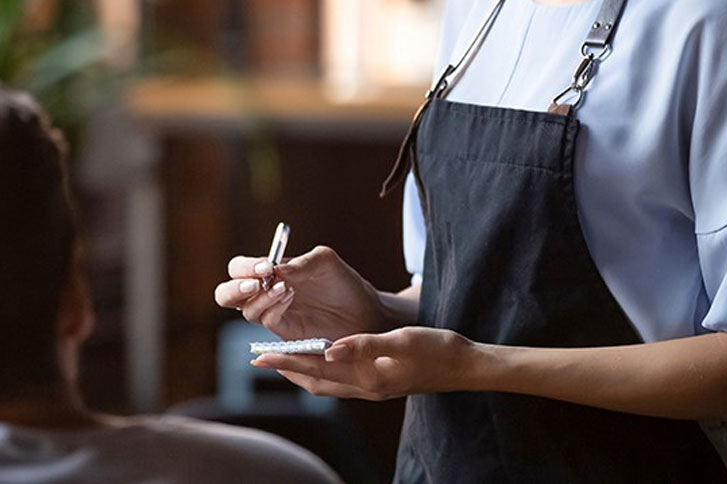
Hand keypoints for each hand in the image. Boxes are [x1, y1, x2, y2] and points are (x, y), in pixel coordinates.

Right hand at [214, 245, 384, 341]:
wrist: (365, 313)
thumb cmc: (344, 283)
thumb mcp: (326, 262)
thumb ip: (302, 262)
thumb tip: (276, 268)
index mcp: (271, 272)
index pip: (239, 268)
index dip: (245, 267)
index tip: (265, 266)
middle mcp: (266, 293)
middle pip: (227, 294)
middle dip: (234, 289)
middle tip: (256, 283)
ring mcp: (274, 314)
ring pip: (246, 310)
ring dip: (260, 298)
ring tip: (286, 289)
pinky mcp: (285, 333)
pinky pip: (266, 323)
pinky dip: (273, 310)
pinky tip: (290, 299)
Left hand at [251, 326, 474, 400]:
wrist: (465, 366)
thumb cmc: (437, 349)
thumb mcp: (402, 341)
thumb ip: (365, 345)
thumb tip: (328, 349)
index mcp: (369, 378)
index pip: (318, 371)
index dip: (288, 362)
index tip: (261, 356)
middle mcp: (366, 387)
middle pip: (316, 382)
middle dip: (287, 369)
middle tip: (260, 358)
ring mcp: (374, 386)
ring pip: (327, 382)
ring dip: (303, 370)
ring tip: (282, 357)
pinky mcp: (380, 380)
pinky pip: (341, 379)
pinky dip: (323, 368)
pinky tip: (321, 354)